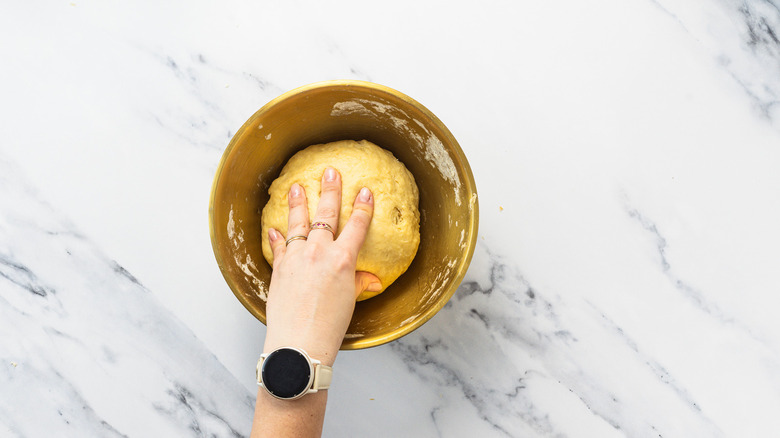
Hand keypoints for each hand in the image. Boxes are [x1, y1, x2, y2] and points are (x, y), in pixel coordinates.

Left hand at [263, 167, 379, 365]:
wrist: (299, 343)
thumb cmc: (329, 327)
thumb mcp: (350, 302)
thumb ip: (358, 283)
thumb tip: (371, 279)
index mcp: (343, 260)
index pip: (356, 226)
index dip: (362, 207)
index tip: (364, 191)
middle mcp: (319, 252)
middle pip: (326, 214)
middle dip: (330, 190)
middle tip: (329, 172)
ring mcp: (296, 257)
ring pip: (298, 222)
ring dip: (298, 202)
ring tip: (297, 187)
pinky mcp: (279, 268)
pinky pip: (278, 245)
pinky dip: (277, 235)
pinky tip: (274, 228)